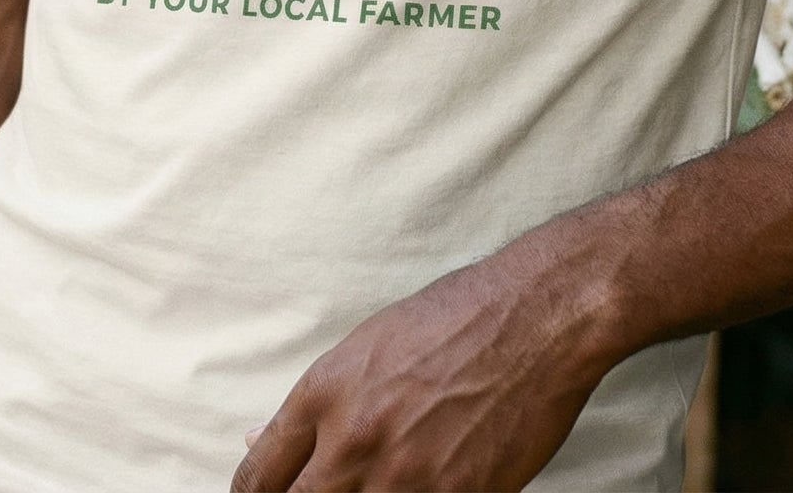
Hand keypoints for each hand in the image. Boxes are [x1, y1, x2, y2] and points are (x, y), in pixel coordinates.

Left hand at [230, 242, 612, 492]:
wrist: (535, 319)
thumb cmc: (455, 317)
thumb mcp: (370, 343)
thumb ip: (316, 403)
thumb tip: (258, 437)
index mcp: (325, 392)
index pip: (260, 475)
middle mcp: (353, 440)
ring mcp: (403, 479)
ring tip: (372, 487)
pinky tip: (423, 488)